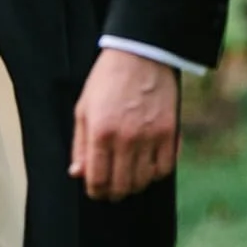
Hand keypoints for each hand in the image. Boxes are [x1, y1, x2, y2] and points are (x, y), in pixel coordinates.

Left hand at [69, 49, 178, 200]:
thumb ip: (80, 144)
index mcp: (100, 131)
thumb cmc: (107, 79)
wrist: (139, 53)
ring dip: (134, 184)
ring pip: (143, 181)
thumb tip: (77, 174)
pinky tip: (148, 165)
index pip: (97, 178)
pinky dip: (156, 173)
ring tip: (129, 177)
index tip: (96, 191)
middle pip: (121, 185)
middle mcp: (125, 138)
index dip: (95, 191)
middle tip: (112, 189)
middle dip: (114, 192)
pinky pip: (165, 169)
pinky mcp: (169, 133)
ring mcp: (149, 136)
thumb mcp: (84, 107)